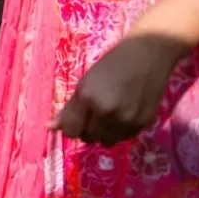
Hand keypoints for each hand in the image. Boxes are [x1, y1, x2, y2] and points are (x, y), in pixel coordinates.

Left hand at [49, 33, 189, 145]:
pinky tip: (123, 113)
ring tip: (109, 114)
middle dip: (87, 128)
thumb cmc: (111, 65)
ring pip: (106, 141)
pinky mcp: (142, 124)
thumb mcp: (85, 82)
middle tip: (93, 113)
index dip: (71, 126)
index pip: (71, 130)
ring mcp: (126, 120)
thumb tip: (50, 128)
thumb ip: (69, 108)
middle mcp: (106, 111)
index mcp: (88, 97)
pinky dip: (120, 130)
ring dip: (104, 132)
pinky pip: (124, 138)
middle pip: (88, 138)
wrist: (147, 56)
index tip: (75, 119)